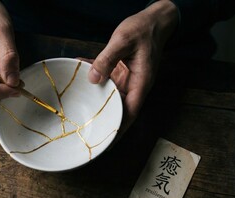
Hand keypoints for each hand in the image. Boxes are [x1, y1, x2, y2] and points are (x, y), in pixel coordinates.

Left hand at [87, 0, 177, 134]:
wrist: (155, 20)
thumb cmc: (143, 29)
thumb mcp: (123, 40)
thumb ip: (107, 59)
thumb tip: (93, 78)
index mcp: (141, 82)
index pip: (130, 112)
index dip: (119, 128)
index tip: (107, 141)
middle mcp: (135, 84)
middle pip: (119, 108)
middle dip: (105, 119)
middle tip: (87, 131)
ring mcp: (129, 79)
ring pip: (111, 95)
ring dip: (97, 100)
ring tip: (79, 109)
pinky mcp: (122, 71)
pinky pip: (106, 78)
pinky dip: (94, 77)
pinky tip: (80, 71)